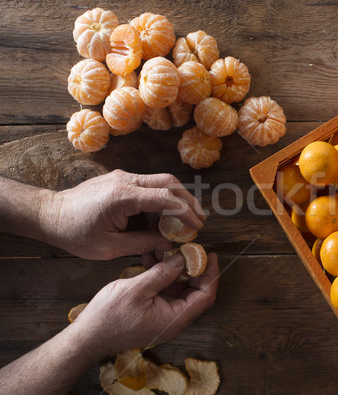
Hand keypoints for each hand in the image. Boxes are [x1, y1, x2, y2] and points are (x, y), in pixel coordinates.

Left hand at [39, 169, 205, 259]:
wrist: (49, 214)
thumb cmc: (74, 233)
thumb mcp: (109, 248)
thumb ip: (142, 244)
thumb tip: (167, 244)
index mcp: (123, 196)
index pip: (165, 198)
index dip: (186, 212)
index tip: (198, 227)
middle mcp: (126, 180)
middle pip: (169, 182)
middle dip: (188, 200)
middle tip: (200, 220)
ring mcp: (123, 177)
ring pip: (161, 181)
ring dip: (176, 199)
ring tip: (186, 221)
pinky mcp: (120, 180)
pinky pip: (149, 186)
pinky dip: (162, 200)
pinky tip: (164, 218)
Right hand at [70, 252, 218, 356]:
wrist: (86, 337)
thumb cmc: (109, 318)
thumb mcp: (137, 289)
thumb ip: (162, 273)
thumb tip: (183, 259)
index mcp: (175, 319)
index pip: (205, 296)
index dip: (210, 274)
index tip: (210, 255)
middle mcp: (173, 319)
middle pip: (195, 291)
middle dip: (192, 267)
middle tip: (187, 247)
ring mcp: (163, 315)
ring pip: (179, 287)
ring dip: (174, 267)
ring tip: (164, 248)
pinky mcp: (153, 310)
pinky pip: (164, 289)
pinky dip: (161, 274)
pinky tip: (151, 257)